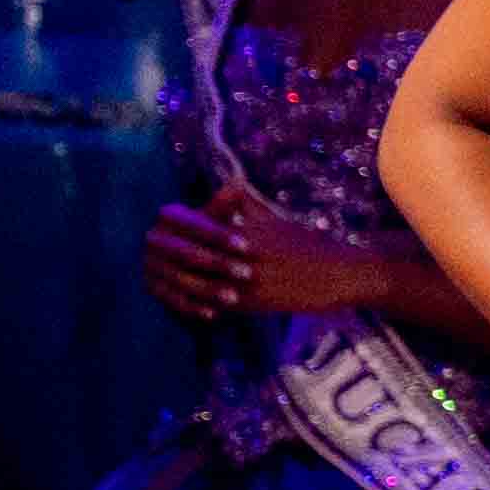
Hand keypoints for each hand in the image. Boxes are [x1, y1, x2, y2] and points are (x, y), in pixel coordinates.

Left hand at [141, 198, 390, 322]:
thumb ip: (247, 205)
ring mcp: (246, 277)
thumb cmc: (310, 244)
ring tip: (160, 279)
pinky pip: (216, 302)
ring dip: (178, 280)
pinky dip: (199, 302)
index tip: (159, 221)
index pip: (199, 221)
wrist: (340, 273)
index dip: (176, 222)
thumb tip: (227, 185)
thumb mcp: (277, 219)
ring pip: (199, 280)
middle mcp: (242, 250)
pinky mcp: (254, 301)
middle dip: (169, 251)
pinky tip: (187, 303)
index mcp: (246, 227)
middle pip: (192, 250)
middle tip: (149, 250)